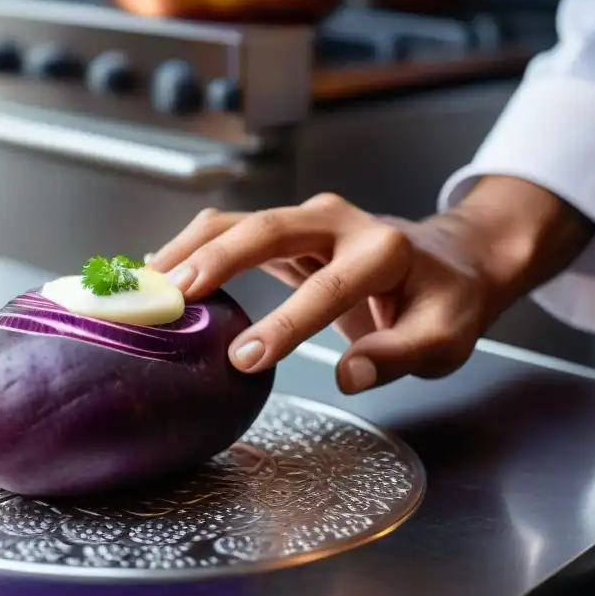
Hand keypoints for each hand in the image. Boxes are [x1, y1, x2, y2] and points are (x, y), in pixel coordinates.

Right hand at [148, 180, 594, 393]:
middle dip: (217, 262)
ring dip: (192, 249)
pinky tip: (160, 269)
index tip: (245, 359)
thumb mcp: (444, 338)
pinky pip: (233, 230)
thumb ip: (398, 356)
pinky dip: (195, 247)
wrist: (447, 260)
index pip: (329, 287)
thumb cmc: (446, 302)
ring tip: (147, 282)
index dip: (285, 324)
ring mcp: (309, 220)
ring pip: (240, 221)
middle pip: (268, 230)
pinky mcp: (287, 230)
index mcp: (384, 250)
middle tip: (172, 298)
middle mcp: (340, 222)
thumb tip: (348, 375)